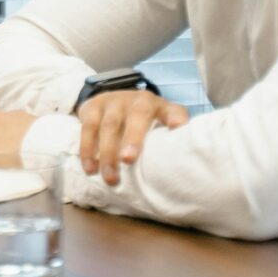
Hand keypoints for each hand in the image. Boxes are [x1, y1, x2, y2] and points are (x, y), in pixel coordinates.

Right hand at [74, 89, 188, 187]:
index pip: (167, 110)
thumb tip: (190, 145)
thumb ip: (176, 127)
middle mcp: (133, 100)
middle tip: (128, 160)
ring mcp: (110, 102)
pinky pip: (87, 128)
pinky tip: (90, 168)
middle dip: (131, 138)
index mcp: (155, 104)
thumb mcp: (163, 117)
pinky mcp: (91, 108)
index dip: (172, 118)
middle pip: (133, 117)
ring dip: (106, 152)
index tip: (176, 128)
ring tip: (110, 178)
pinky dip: (87, 149)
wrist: (114, 99)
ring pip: (107, 125)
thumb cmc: (145, 117)